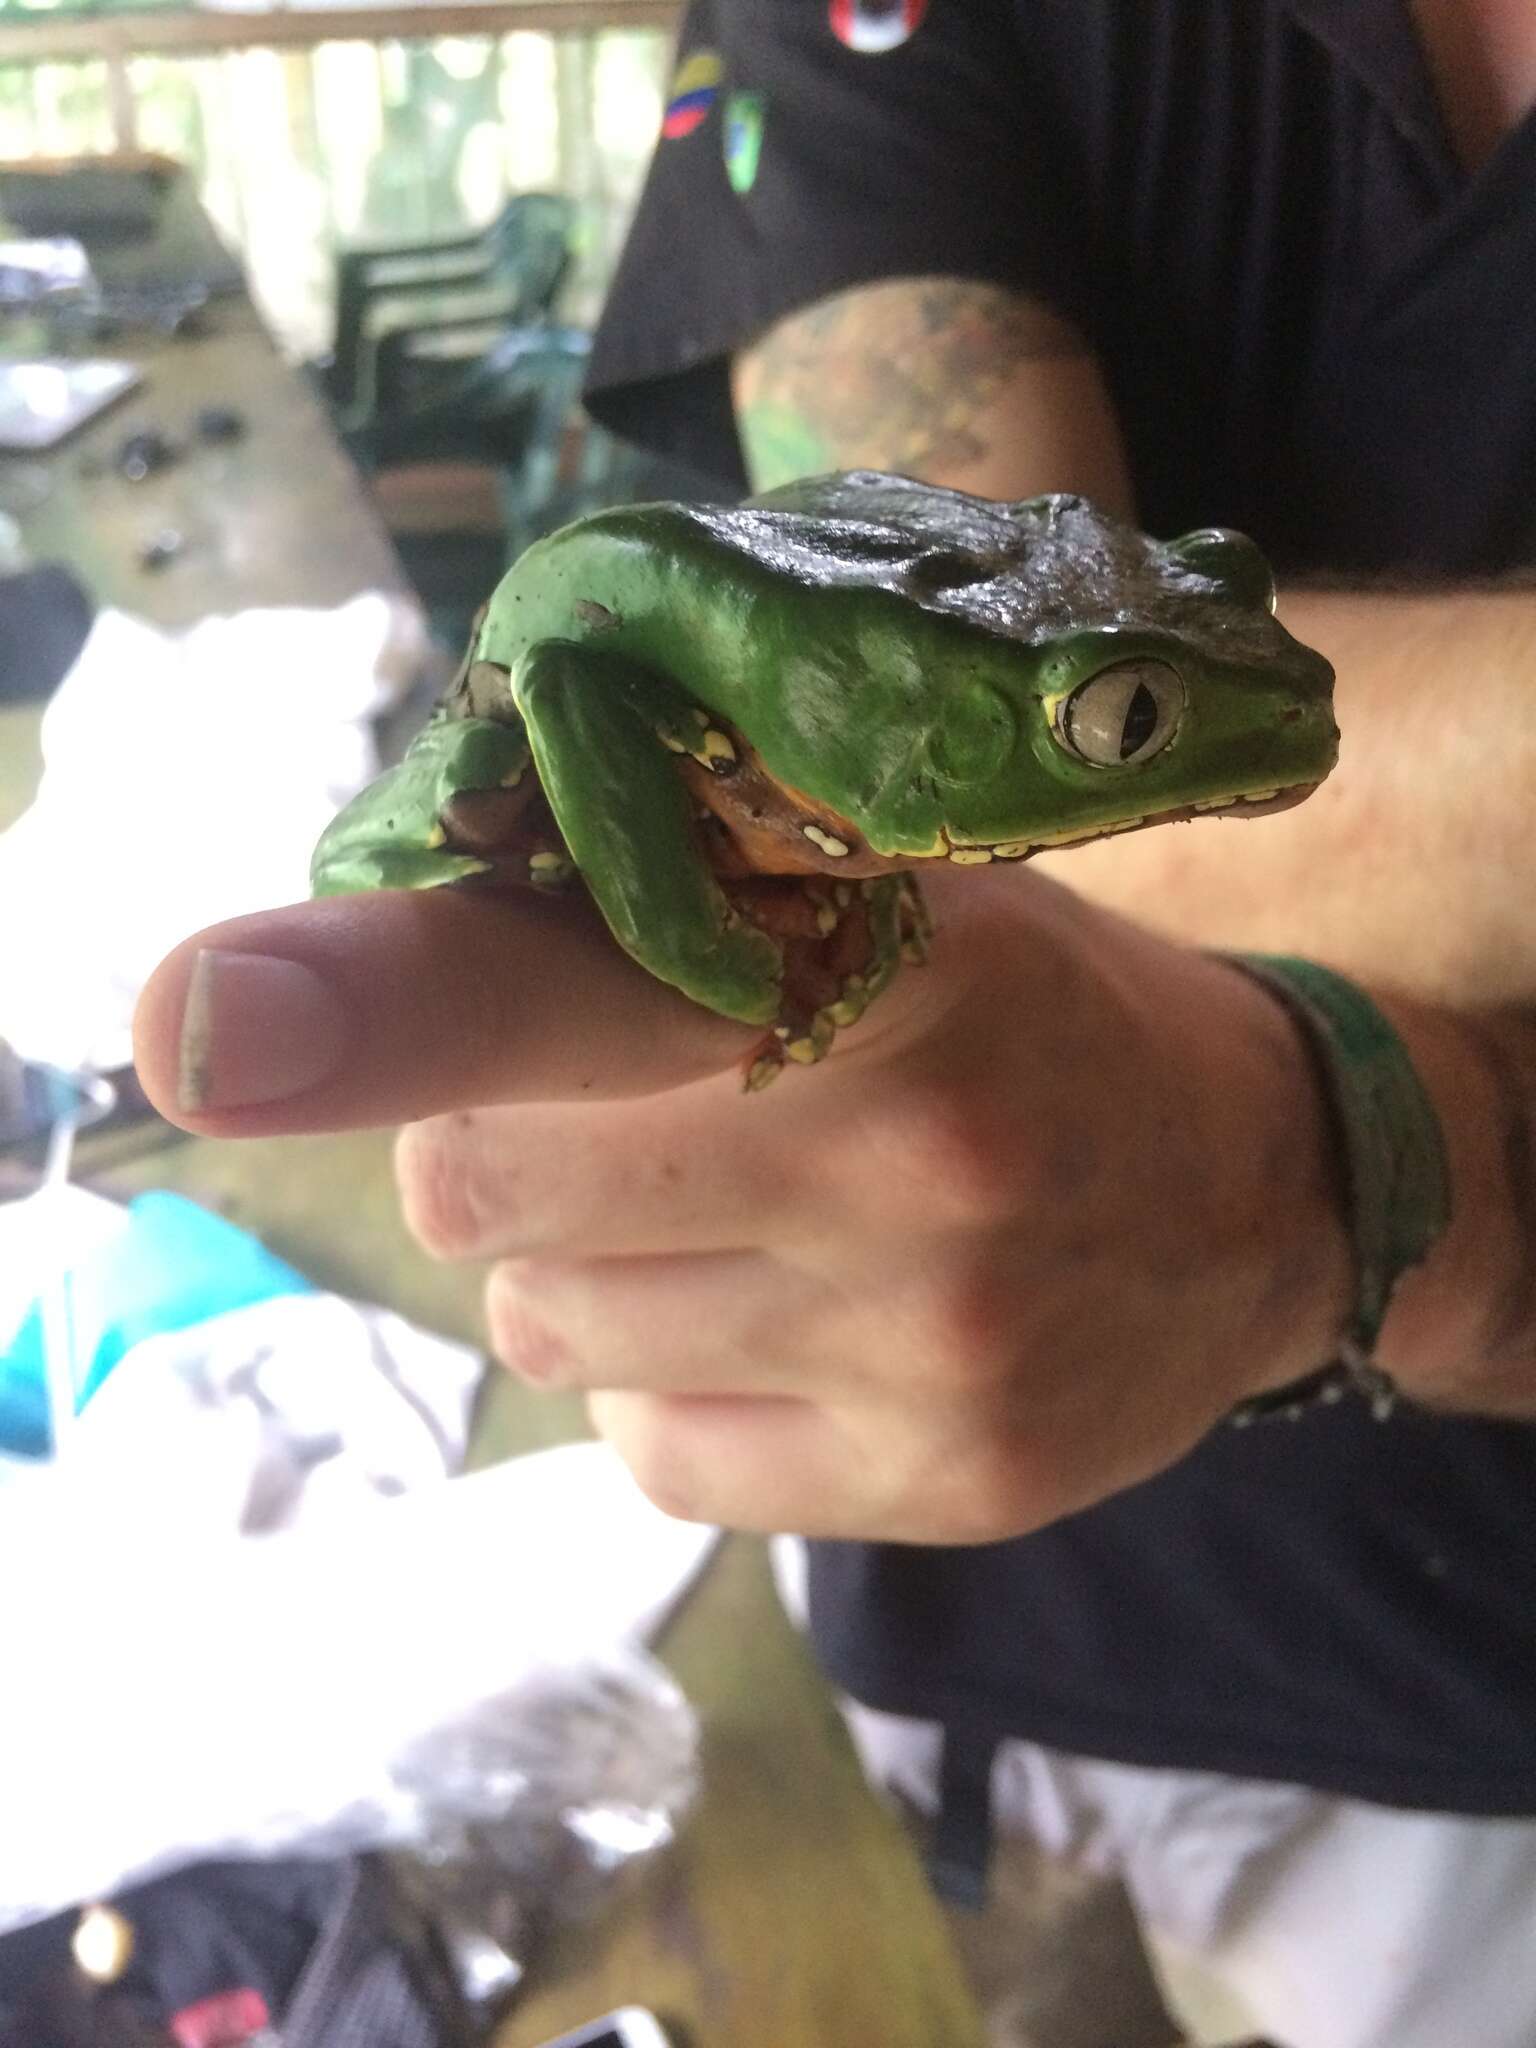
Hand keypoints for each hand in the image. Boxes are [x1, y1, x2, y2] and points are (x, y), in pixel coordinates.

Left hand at [132, 871, 1349, 1541]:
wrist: (1266, 1190)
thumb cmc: (1030, 1007)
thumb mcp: (884, 889)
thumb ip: (649, 906)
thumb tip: (362, 936)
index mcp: (882, 960)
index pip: (570, 982)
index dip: (370, 997)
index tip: (198, 1017)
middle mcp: (906, 1159)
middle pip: (488, 1184)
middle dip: (504, 1136)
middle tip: (633, 1099)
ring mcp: (926, 1347)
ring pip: (554, 1328)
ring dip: (588, 1263)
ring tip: (739, 1210)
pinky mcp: (936, 1487)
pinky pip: (652, 1450)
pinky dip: (672, 1383)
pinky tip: (790, 1322)